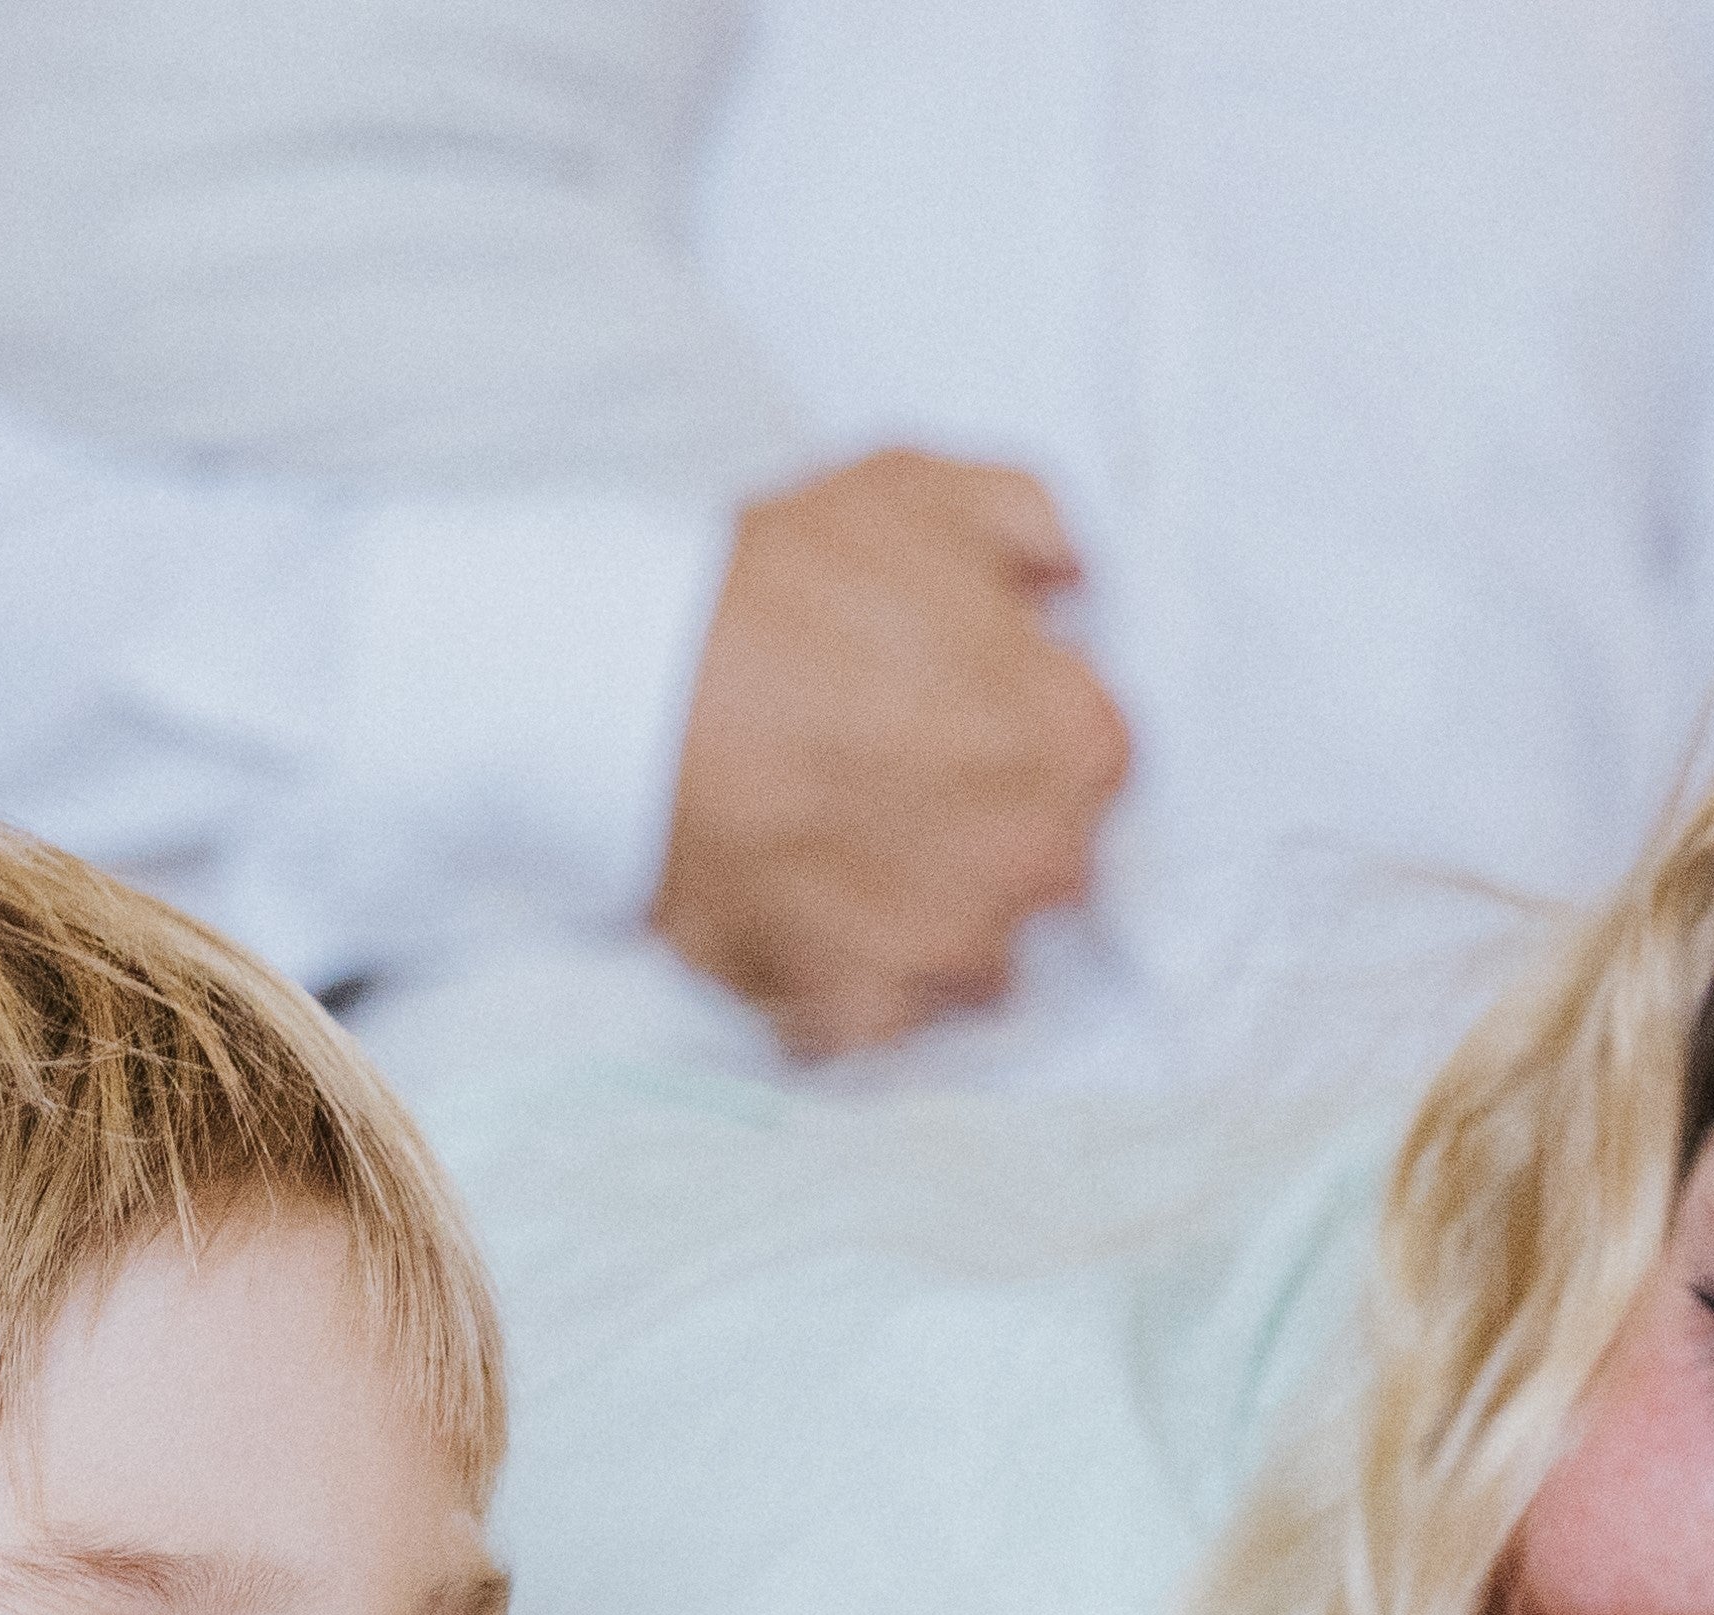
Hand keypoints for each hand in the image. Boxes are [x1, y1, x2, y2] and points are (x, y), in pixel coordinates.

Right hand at [651, 449, 1129, 1060]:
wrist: (622, 683)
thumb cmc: (771, 587)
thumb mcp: (920, 491)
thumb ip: (1034, 526)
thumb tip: (1077, 580)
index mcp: (1071, 744)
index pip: (1090, 768)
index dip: (1020, 741)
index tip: (958, 726)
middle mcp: (1034, 863)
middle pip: (1040, 871)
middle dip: (982, 835)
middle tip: (889, 786)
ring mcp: (944, 946)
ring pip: (970, 960)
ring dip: (922, 921)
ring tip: (842, 858)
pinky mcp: (849, 1005)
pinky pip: (872, 1023)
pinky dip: (842, 989)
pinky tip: (800, 922)